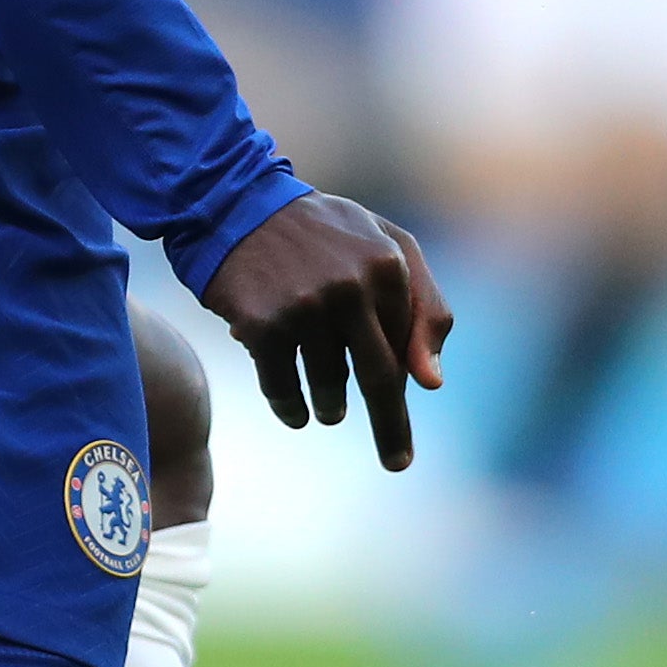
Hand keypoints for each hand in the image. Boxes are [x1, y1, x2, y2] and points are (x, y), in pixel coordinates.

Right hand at [199, 192, 454, 471]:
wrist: (234, 203)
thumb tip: (432, 383)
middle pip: (380, 378)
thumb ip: (423, 305)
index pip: (406, 347)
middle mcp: (351, 286)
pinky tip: (295, 412)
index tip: (404, 428)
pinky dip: (291, 408)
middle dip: (390, 427)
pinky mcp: (263, 325)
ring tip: (329, 411)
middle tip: (397, 462)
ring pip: (331, 387)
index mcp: (388, 265)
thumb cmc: (320, 232)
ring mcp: (306, 307)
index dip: (405, 387)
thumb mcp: (384, 246)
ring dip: (331, 408)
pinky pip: (283, 388)